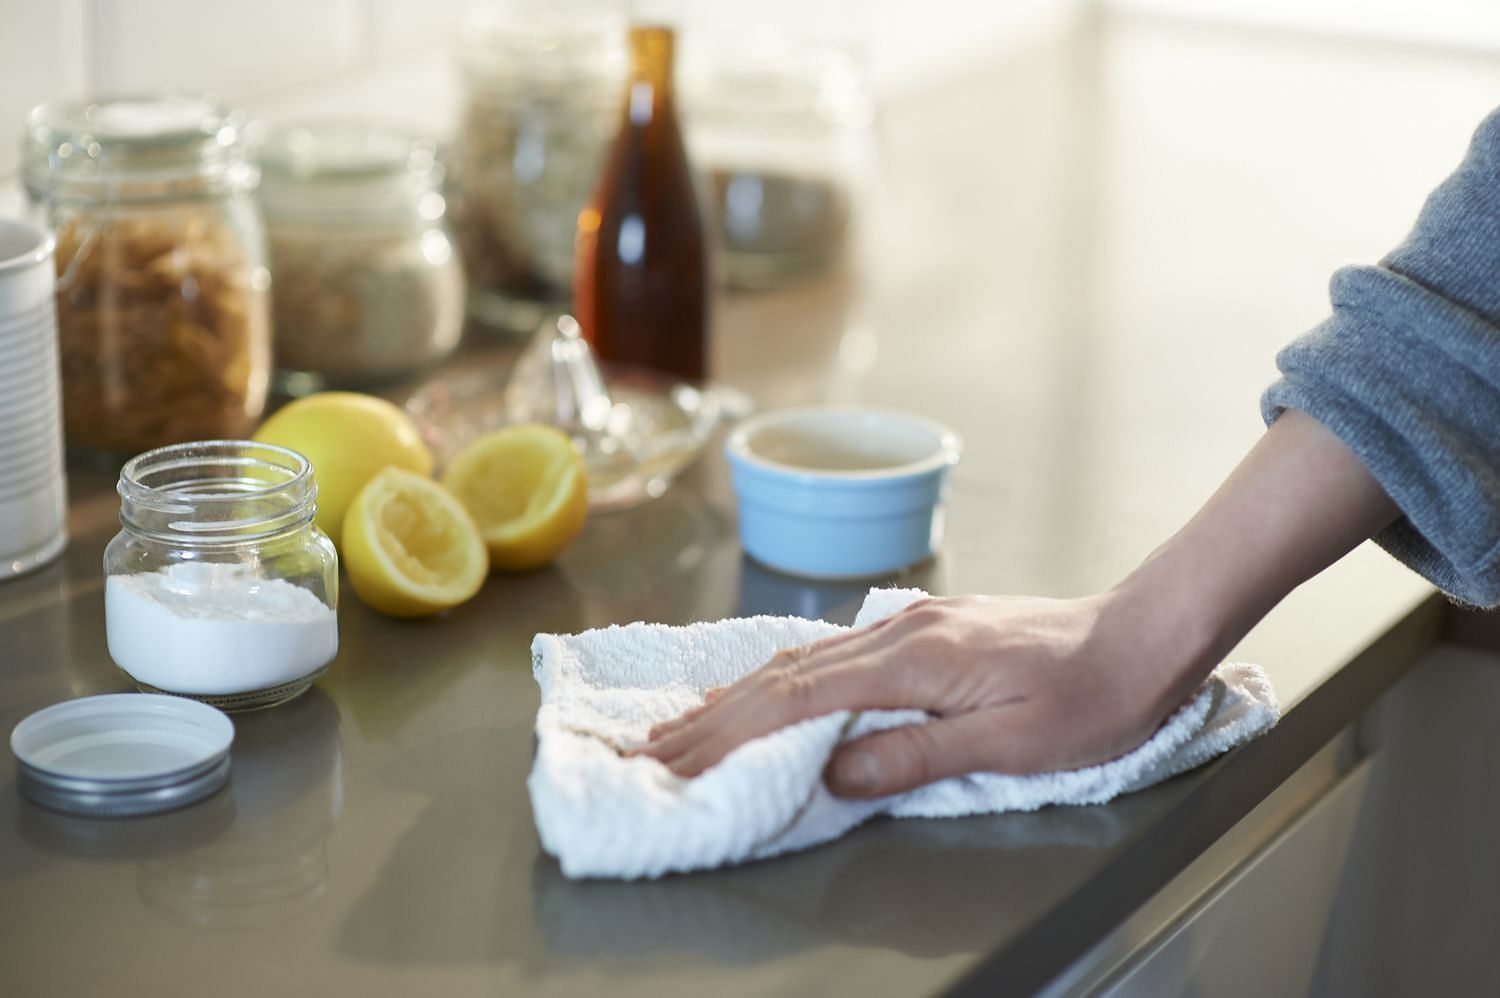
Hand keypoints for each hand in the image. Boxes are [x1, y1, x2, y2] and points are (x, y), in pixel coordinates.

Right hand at [635, 592, 1195, 798]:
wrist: (1141, 634)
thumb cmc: (1091, 697)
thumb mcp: (1013, 742)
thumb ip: (920, 754)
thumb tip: (834, 770)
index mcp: (915, 658)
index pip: (798, 698)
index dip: (729, 732)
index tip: (676, 759)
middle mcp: (899, 631)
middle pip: (784, 675)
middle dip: (713, 718)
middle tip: (652, 751)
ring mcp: (908, 624)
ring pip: (801, 659)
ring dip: (738, 696)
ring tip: (685, 724)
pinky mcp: (922, 629)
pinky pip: (831, 653)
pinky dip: (781, 677)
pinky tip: (763, 688)